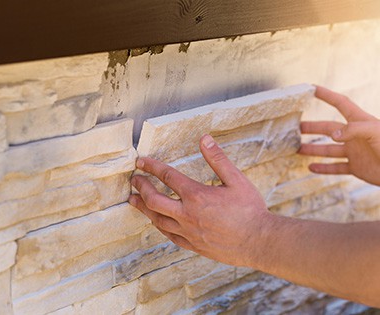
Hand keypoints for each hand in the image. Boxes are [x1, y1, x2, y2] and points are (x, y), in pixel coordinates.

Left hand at [129, 135, 269, 265]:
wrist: (259, 242)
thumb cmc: (250, 210)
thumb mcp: (237, 180)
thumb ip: (218, 159)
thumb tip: (204, 139)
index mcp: (196, 195)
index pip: (167, 176)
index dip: (151, 167)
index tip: (140, 162)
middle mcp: (187, 214)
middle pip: (154, 200)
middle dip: (141, 187)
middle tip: (133, 180)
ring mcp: (188, 232)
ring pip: (157, 220)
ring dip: (143, 208)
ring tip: (133, 201)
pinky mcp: (193, 245)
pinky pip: (169, 235)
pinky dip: (158, 226)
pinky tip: (156, 222)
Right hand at [299, 86, 379, 185]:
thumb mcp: (375, 132)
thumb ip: (353, 130)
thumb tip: (332, 135)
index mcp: (361, 122)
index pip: (341, 104)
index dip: (327, 95)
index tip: (312, 89)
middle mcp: (355, 136)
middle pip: (329, 128)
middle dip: (312, 127)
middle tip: (296, 126)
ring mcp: (355, 152)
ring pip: (329, 149)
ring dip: (313, 149)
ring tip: (297, 149)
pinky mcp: (357, 167)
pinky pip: (336, 168)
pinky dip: (323, 168)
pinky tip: (311, 168)